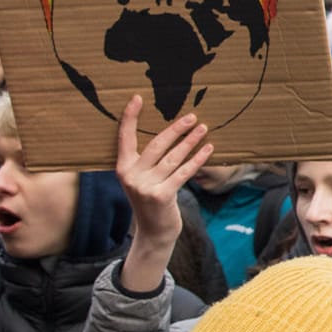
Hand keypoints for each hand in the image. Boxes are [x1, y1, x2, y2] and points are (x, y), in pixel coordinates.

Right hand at [115, 95, 211, 251]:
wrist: (154, 233)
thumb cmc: (152, 202)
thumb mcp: (141, 181)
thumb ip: (146, 162)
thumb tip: (169, 135)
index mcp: (123, 168)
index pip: (125, 137)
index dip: (130, 117)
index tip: (138, 98)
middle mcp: (131, 175)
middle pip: (156, 145)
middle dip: (176, 129)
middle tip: (192, 116)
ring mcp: (146, 186)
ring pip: (173, 157)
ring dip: (191, 141)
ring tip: (203, 128)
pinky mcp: (162, 195)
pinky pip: (183, 172)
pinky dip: (197, 159)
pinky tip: (208, 149)